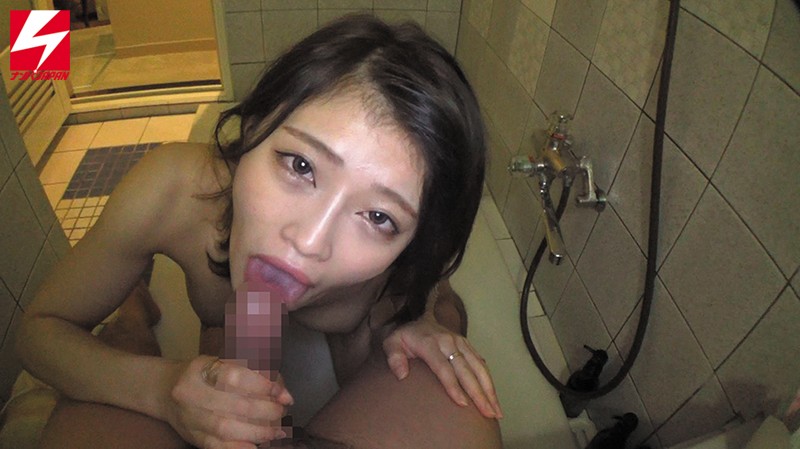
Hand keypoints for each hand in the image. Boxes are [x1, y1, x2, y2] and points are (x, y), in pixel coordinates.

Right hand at [166, 355, 293, 447]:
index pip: (234, 376)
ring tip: (277, 430)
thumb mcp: (221, 362)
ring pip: (227, 428)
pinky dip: (240, 448)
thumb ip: (252, 372)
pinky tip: (257, 446)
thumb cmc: (202, 374)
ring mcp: (190, 418)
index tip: (280, 391)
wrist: (164, 392)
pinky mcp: (193, 437)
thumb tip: (284, 392)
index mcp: (200, 369)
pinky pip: (217, 447)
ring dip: (259, 431)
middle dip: (266, 410)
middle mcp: (192, 393)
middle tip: (282, 411)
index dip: (262, 385)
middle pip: (234, 405)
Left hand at [382, 319, 502, 418]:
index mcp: (430, 343)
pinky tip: (494, 396)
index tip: (462, 404)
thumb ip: (393, 357)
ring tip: (496, 410)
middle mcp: (448, 341)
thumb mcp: (391, 343)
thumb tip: (402, 375)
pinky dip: (489, 380)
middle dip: (478, 393)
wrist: (418, 321)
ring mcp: (460, 342)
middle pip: (466, 370)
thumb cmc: (404, 339)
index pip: (443, 368)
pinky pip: (481, 362)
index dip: (453, 386)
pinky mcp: (467, 345)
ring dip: (489, 389)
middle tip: (487, 412)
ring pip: (479, 366)